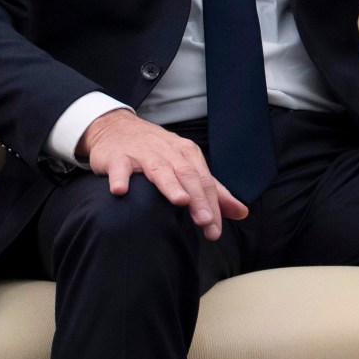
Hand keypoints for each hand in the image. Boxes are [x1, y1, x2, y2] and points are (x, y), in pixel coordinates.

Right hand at [77, 109, 249, 239]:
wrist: (116, 127)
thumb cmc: (156, 151)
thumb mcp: (187, 166)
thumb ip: (213, 191)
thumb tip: (242, 213)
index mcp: (188, 155)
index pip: (205, 182)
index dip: (212, 206)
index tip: (214, 231)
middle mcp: (169, 152)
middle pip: (187, 176)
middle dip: (198, 199)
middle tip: (205, 221)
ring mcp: (143, 153)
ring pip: (160, 169)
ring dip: (170, 185)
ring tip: (179, 200)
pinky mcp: (119, 156)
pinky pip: (120, 167)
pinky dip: (120, 178)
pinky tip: (120, 190)